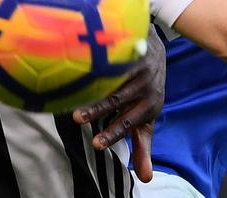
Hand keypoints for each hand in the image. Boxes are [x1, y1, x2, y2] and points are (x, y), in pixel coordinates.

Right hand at [72, 29, 165, 181]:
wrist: (154, 51)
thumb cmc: (146, 93)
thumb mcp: (147, 120)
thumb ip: (143, 147)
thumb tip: (146, 179)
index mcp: (149, 106)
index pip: (129, 122)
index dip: (112, 134)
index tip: (95, 145)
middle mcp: (145, 86)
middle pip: (119, 100)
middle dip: (98, 110)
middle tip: (77, 119)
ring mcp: (137, 65)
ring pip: (113, 78)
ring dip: (92, 85)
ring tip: (71, 93)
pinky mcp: (129, 47)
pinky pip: (112, 57)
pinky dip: (96, 64)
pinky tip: (77, 68)